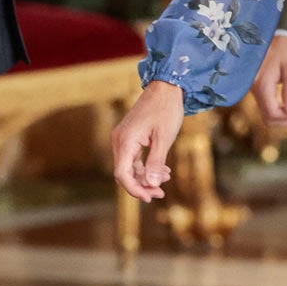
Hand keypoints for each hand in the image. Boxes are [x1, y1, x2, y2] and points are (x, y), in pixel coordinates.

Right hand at [112, 81, 183, 201]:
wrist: (166, 88)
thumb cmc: (166, 110)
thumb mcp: (164, 138)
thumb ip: (156, 162)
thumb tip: (150, 184)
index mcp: (125, 141)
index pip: (122, 174)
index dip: (135, 189)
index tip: (150, 197)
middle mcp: (120, 141)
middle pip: (125, 173)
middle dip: (142, 185)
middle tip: (161, 193)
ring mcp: (124, 139)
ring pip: (130, 167)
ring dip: (146, 177)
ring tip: (166, 178)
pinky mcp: (130, 137)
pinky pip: (134, 158)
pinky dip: (146, 166)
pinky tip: (163, 171)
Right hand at [251, 32, 286, 128]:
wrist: (282, 30)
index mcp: (261, 83)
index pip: (272, 113)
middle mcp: (253, 87)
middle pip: (268, 116)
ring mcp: (254, 86)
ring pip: (266, 111)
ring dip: (284, 116)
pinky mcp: (258, 84)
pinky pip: (266, 103)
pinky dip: (279, 108)